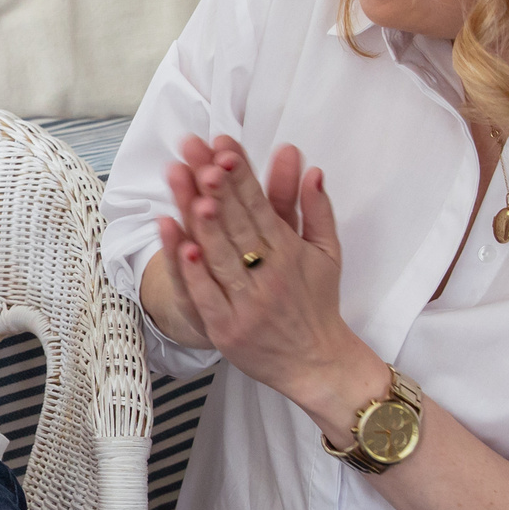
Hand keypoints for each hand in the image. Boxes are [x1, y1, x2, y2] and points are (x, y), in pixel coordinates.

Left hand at [153, 136, 377, 413]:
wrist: (317, 364)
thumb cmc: (317, 304)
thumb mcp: (326, 254)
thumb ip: (318, 210)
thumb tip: (314, 169)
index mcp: (289, 252)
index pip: (261, 206)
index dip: (241, 175)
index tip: (224, 146)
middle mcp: (269, 274)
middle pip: (237, 224)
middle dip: (216, 187)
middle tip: (198, 155)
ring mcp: (247, 302)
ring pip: (221, 256)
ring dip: (202, 221)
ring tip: (187, 189)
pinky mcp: (227, 329)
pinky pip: (208, 296)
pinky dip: (195, 272)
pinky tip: (182, 246)